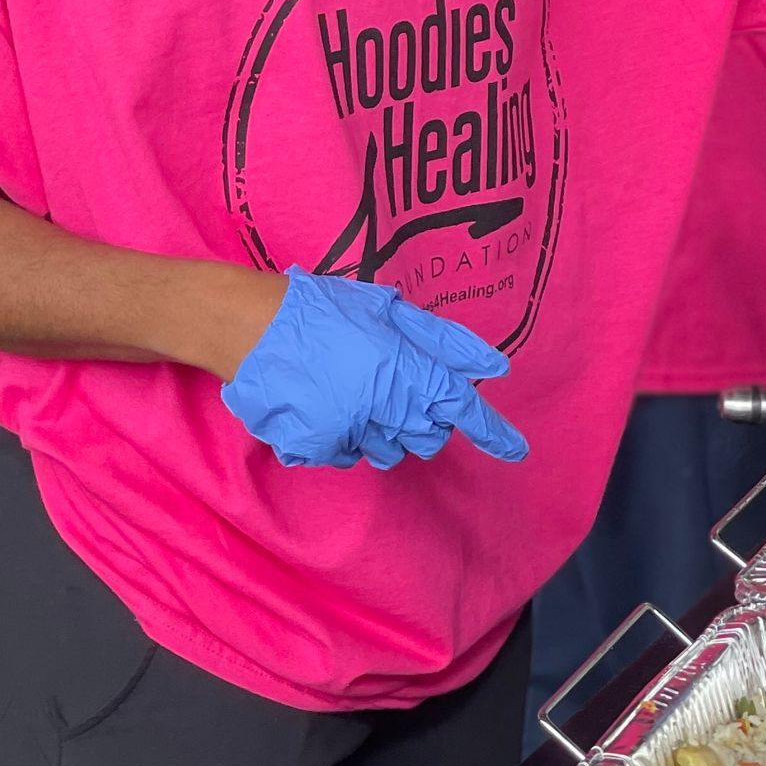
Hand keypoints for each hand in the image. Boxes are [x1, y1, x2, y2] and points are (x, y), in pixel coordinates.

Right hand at [221, 266, 527, 470]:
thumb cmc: (324, 310)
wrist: (250, 328)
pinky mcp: (318, 449)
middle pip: (428, 437)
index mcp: (405, 369)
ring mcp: (349, 432)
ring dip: (387, 428)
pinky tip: (330, 404)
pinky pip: (350, 455)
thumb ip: (444, 341)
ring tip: (358, 391)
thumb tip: (493, 366)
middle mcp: (384, 407)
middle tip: (399, 387)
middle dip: (425, 420)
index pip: (461, 406)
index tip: (516, 449)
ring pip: (390, 450)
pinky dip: (348, 436)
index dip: (492, 429)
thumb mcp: (389, 309)